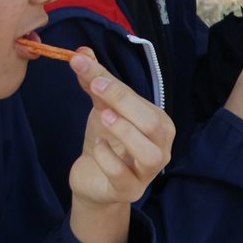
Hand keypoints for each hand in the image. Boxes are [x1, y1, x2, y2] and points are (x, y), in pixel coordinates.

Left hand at [65, 50, 173, 242]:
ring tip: (104, 117)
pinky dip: (108, 158)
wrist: (94, 180)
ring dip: (126, 132)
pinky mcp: (129, 190)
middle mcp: (161, 148)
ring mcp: (148, 172)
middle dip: (125, 103)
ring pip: (149, 154)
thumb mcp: (101, 109)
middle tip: (96, 88)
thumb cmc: (106, 142)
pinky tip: (97, 146)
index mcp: (158, 124)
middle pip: (153, 124)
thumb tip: (81, 52)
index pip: (140, 100)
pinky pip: (123, 175)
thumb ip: (96, 83)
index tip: (84, 65)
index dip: (114, 83)